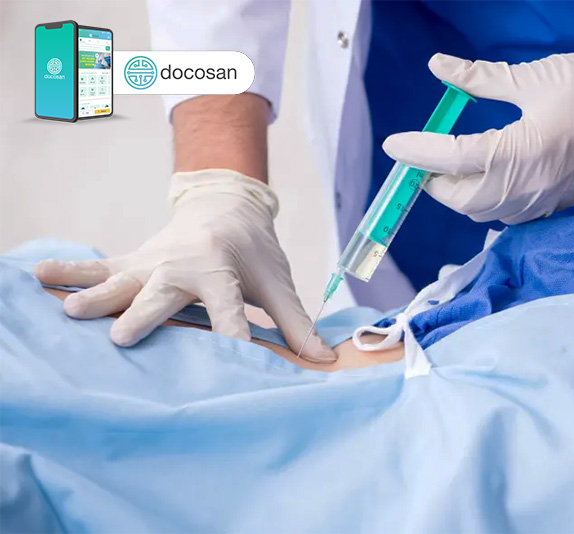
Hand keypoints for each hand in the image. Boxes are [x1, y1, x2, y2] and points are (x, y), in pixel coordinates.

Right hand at [34, 169, 335, 363]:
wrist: (225, 206)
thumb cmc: (254, 252)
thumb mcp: (278, 283)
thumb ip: (295, 323)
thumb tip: (324, 360)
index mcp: (223, 271)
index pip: (228, 309)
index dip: (231, 335)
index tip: (230, 360)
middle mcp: (183, 265)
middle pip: (163, 293)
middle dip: (145, 313)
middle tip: (122, 337)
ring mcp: (153, 262)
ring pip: (122, 279)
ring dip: (96, 295)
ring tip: (67, 312)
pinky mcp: (135, 260)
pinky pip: (100, 267)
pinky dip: (70, 271)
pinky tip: (38, 276)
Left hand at [383, 41, 573, 224]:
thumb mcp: (528, 76)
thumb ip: (476, 78)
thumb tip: (438, 67)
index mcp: (521, 151)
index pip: (453, 159)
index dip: (418, 152)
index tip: (394, 144)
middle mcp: (530, 186)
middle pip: (462, 200)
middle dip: (435, 182)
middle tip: (423, 158)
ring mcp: (545, 200)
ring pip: (484, 214)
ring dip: (460, 194)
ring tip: (451, 166)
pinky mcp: (557, 203)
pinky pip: (509, 215)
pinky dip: (487, 202)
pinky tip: (487, 178)